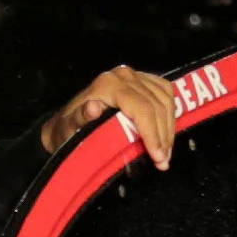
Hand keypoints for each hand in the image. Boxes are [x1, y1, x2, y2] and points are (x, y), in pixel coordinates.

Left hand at [40, 65, 180, 169]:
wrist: (67, 120)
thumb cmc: (68, 128)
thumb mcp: (69, 127)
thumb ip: (80, 118)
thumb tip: (93, 108)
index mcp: (108, 84)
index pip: (141, 108)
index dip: (153, 133)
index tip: (158, 157)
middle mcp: (123, 75)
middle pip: (156, 106)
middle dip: (163, 136)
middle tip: (163, 161)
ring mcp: (135, 75)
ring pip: (165, 100)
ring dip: (169, 129)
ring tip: (165, 154)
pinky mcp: (143, 79)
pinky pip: (166, 93)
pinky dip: (170, 114)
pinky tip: (166, 133)